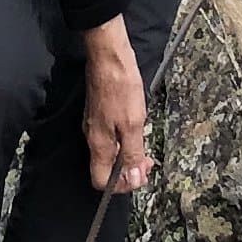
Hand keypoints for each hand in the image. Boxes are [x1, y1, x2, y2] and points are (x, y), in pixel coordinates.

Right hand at [82, 17, 151, 189]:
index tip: (140, 174)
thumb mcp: (133, 123)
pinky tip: (135, 128)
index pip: (101, 181)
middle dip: (128, 170)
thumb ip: (132, 153)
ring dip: (128, 154)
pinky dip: (123, 140)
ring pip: (109, 153)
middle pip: (105, 169)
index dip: (121, 185)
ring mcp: (94, 125)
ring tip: (144, 143)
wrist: (109, 57)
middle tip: (148, 159)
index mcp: (100, 144)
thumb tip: (134, 180)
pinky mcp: (98, 114)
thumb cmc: (121, 86)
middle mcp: (93, 138)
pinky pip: (109, 138)